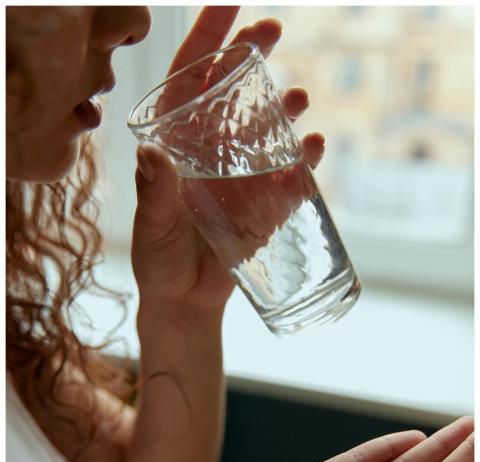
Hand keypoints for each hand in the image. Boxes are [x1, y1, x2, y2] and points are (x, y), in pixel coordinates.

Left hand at [131, 7, 324, 307]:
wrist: (185, 302)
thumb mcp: (152, 227)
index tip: (229, 2)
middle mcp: (209, 152)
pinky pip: (289, 176)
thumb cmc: (159, 262)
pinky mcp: (265, 204)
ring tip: (298, 98)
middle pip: (231, 94)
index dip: (206, 39)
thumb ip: (154, 194)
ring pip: (265, 129)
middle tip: (271, 32)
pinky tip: (315, 148)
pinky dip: (304, 161)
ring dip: (283, 109)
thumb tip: (150, 154)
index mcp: (176, 147)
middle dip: (250, 59)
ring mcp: (240, 176)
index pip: (188, 82)